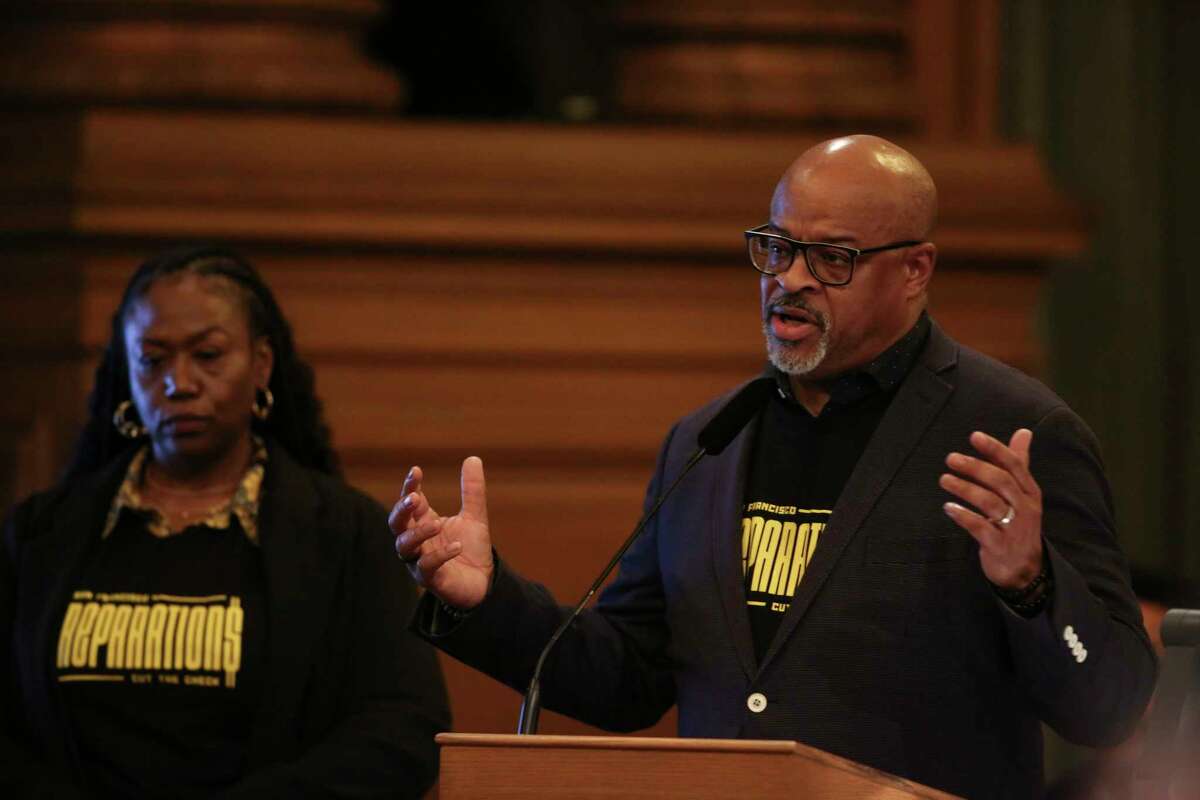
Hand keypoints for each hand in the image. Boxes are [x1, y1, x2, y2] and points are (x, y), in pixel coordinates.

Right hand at [388, 456, 494, 609]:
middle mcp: (416, 541)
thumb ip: (472, 491)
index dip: (409, 486)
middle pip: (396, 524)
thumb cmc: (471, 549)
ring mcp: (419, 561)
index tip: (416, 471)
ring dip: (418, 533)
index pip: (409, 502)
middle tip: (415, 497)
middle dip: (402, 510)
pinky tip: (457, 545)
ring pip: (404, 546)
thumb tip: (473, 458)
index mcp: (423, 522)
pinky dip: (440, 555)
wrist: (484, 582)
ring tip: (437, 523)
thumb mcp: (475, 516)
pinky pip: (426, 567)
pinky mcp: (430, 580)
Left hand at [940, 429, 1043, 590]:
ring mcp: (1013, 527)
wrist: (1025, 569)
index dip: (995, 449)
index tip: (974, 436)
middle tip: (951, 458)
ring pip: (989, 502)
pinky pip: (980, 527)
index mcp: (1030, 492)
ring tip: (944, 479)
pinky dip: (963, 516)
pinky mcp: (999, 546)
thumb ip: (1019, 463)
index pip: (1014, 465)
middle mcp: (1025, 507)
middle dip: (975, 467)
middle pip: (1001, 481)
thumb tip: (1023, 432)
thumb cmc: (1019, 523)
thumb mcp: (1023, 494)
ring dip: (965, 489)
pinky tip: (948, 507)